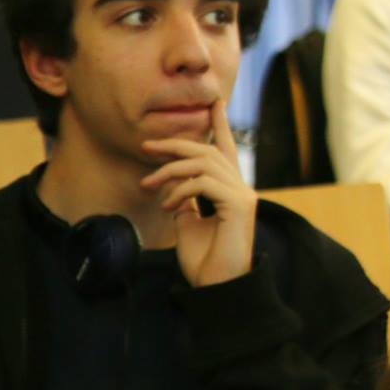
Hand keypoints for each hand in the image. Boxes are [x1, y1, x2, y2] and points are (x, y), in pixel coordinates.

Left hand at [140, 98, 256, 287]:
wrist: (216, 287)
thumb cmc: (203, 260)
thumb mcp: (188, 224)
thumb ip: (185, 202)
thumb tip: (174, 188)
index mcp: (230, 191)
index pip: (226, 150)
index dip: (220, 124)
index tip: (214, 102)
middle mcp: (240, 188)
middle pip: (208, 151)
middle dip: (175, 145)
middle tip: (146, 147)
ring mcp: (243, 195)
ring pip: (204, 163)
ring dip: (169, 171)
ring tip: (148, 186)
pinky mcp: (239, 205)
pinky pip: (204, 183)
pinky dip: (180, 190)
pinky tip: (168, 205)